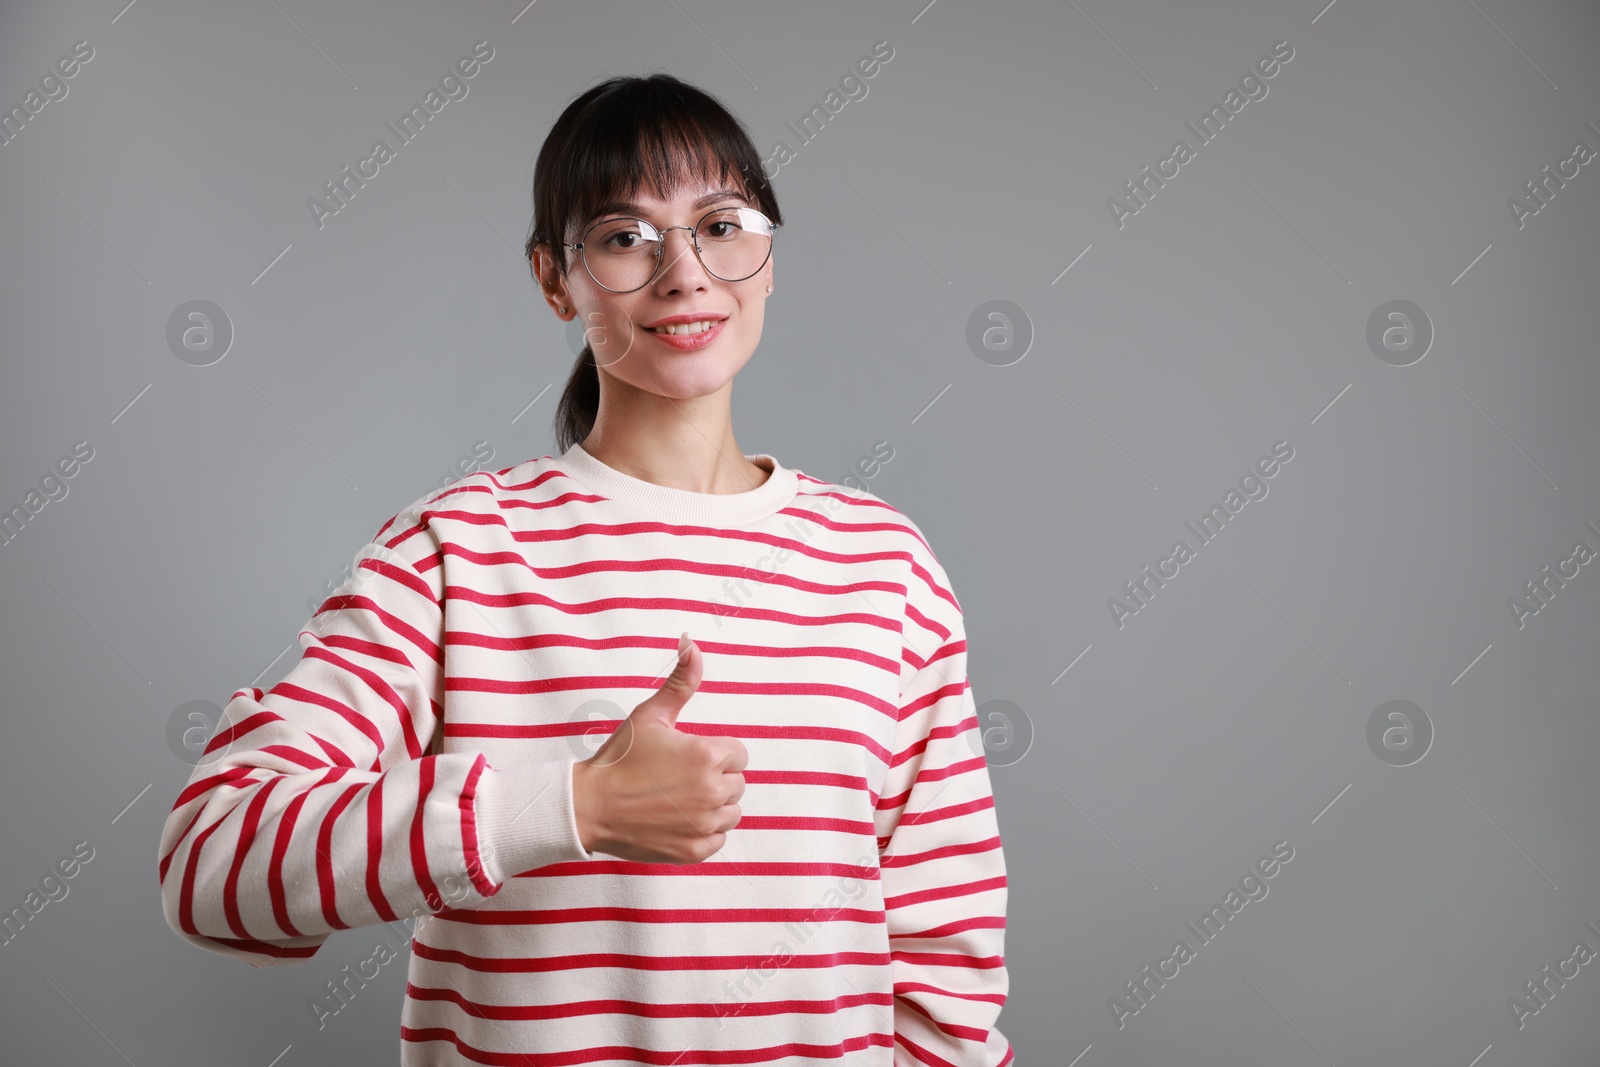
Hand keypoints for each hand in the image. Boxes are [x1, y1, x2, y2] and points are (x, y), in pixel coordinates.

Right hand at [572, 633, 746, 863]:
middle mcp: (712, 791)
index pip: (739, 754)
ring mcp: (704, 824)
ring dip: (713, 806)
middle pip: (737, 783)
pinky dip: (703, 832)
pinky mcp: (694, 850)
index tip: (688, 756)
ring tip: (679, 799)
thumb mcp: (651, 714)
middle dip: (715, 778)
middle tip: (678, 778)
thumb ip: (681, 680)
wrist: (590, 806)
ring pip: (731, 812)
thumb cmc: (619, 758)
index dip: (715, 753)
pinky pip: (718, 840)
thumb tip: (692, 643)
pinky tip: (677, 820)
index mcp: (708, 756)